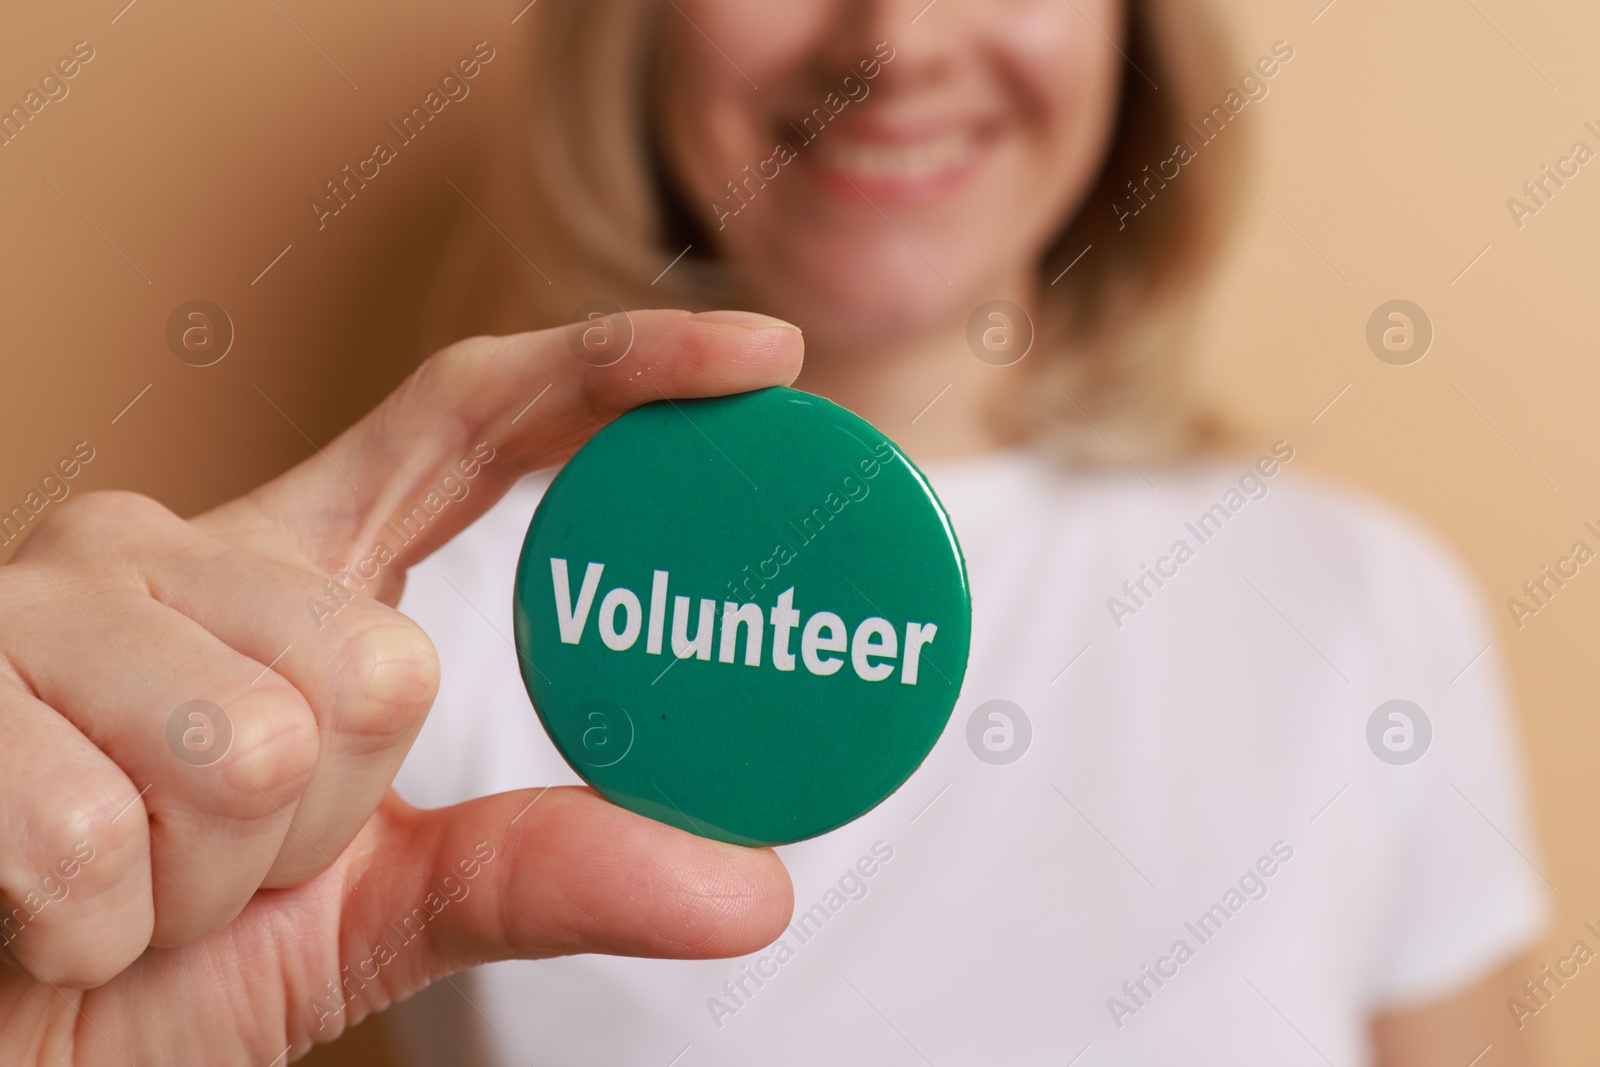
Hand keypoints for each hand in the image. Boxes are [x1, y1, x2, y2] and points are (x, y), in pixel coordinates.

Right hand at [0, 310, 801, 1064]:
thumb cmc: (156, 960)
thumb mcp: (367, 909)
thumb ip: (539, 873)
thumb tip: (750, 890)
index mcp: (292, 570)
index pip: (473, 422)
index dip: (618, 373)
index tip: (762, 354)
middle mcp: (174, 548)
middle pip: (388, 662)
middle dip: (332, 821)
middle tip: (230, 865)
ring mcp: (47, 601)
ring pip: (258, 746)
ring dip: (209, 882)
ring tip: (130, 887)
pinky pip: (103, 836)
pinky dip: (94, 927)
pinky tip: (42, 910)